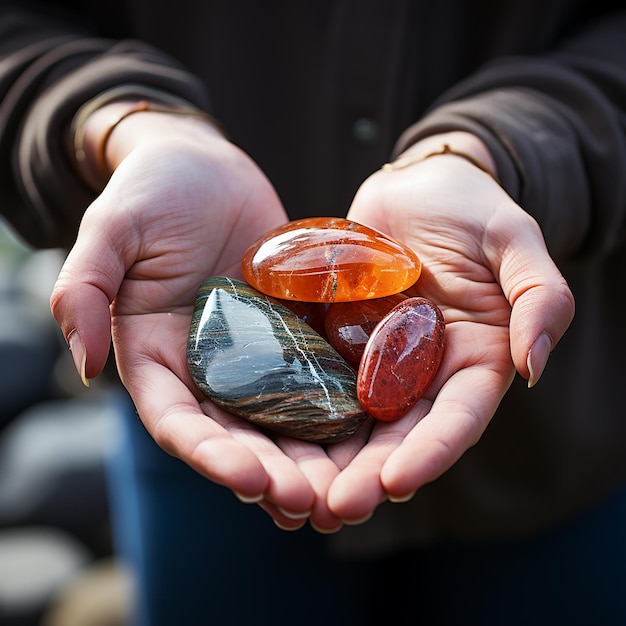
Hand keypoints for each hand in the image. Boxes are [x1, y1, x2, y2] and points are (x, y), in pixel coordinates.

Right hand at [50, 111, 341, 528]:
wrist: (205, 167)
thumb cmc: (152, 191)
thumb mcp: (111, 229)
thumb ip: (85, 289)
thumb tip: (82, 362)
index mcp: (157, 357)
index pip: (179, 421)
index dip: (211, 454)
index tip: (251, 479)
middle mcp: (206, 367)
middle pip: (237, 434)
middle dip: (272, 472)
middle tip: (313, 503)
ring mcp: (253, 353)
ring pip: (283, 418)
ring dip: (312, 458)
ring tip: (347, 488)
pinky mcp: (291, 333)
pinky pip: (317, 374)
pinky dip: (340, 408)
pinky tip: (371, 433)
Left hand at [324, 132, 574, 522]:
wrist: (417, 186)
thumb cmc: (472, 209)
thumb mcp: (515, 242)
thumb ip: (538, 298)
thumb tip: (532, 368)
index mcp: (473, 359)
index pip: (457, 418)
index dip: (430, 452)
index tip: (396, 482)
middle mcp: (423, 370)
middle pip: (398, 432)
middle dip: (370, 473)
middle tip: (335, 507)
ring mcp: (376, 358)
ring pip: (353, 419)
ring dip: (329, 459)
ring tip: (296, 492)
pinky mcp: (338, 340)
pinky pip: (318, 377)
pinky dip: (298, 409)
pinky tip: (269, 435)